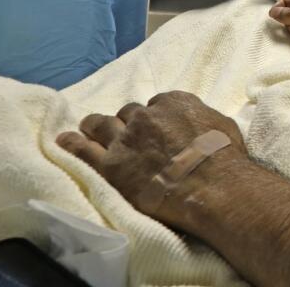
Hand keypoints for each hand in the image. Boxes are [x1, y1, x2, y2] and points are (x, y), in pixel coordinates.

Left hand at [55, 91, 248, 230]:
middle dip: (127, 122)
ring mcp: (125, 139)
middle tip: (127, 134)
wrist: (212, 187)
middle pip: (128, 113)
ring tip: (88, 129)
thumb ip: (201, 118)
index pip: (156, 104)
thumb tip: (198, 124)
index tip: (156, 128)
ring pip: (101, 124)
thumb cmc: (225, 159)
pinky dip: (72, 143)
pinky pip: (82, 150)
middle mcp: (146, 115)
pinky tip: (64, 141)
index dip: (155, 117)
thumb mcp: (220, 125)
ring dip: (95, 126)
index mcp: (174, 102)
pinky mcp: (109, 165)